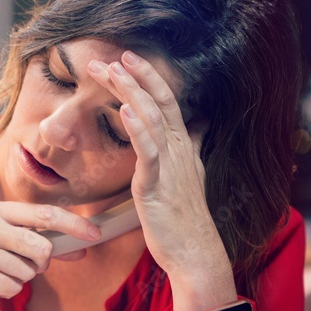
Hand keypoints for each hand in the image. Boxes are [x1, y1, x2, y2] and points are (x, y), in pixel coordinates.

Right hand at [0, 201, 98, 310]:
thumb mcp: (3, 240)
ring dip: (20, 278)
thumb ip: (39, 239)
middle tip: (26, 265)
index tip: (95, 234)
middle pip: (42, 246)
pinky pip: (14, 287)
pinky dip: (7, 291)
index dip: (74, 224)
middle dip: (41, 262)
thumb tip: (82, 245)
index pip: (45, 213)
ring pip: (28, 271)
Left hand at [87, 51, 235, 310]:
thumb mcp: (188, 179)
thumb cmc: (185, 222)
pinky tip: (125, 109)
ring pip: (152, 119)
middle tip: (114, 55)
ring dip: (131, 91)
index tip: (128, 60)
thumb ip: (189, 150)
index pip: (167, 104)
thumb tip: (197, 126)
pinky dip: (138, 128)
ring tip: (113, 70)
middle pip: (159, 103)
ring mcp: (170, 168)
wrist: (195, 255)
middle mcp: (179, 153)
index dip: (149, 80)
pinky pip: (149, 152)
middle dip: (137, 76)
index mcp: (183, 150)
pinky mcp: (157, 186)